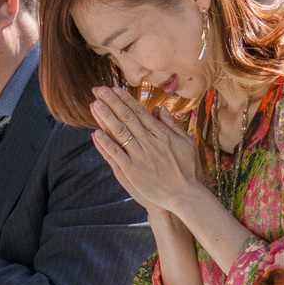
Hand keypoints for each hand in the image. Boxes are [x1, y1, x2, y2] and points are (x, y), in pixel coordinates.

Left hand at [88, 87, 206, 213]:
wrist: (186, 195)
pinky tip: (96, 133)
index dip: (125, 99)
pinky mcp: (133, 171)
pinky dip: (106, 144)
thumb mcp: (187, 143)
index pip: (139, 112)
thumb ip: (173, 125)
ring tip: (94, 104)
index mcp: (161, 133)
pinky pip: (117, 154)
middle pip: (127, 118)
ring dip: (106, 118)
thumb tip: (160, 108)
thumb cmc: (189, 170)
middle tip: (99, 89)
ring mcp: (140, 156)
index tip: (115, 89)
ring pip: (120, 133)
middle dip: (112, 102)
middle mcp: (149, 142)